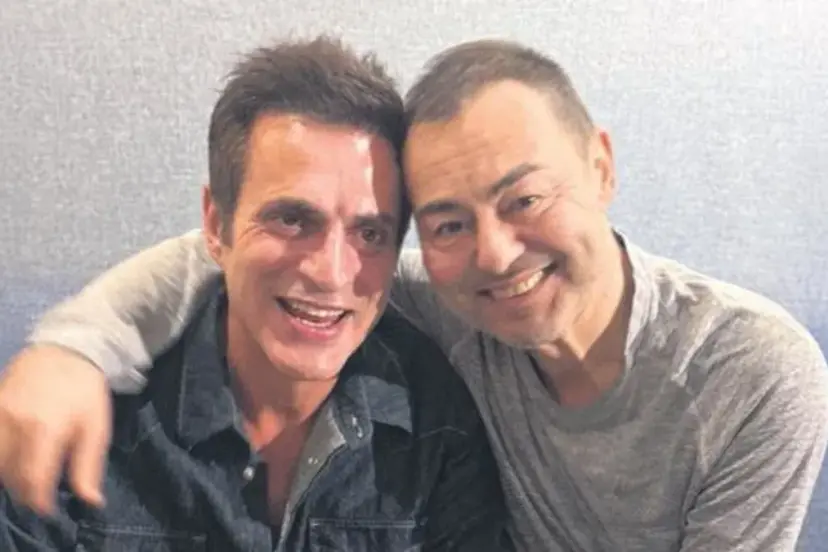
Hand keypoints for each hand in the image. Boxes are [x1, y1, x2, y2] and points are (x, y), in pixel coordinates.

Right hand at [0, 345, 110, 513]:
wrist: (64, 350)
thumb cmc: (85, 390)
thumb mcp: (97, 427)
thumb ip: (88, 465)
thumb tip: (91, 500)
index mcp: (45, 429)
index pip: (32, 479)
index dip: (39, 501)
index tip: (47, 507)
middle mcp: (14, 423)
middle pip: (9, 474)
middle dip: (24, 489)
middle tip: (39, 490)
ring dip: (8, 474)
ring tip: (27, 473)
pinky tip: (14, 455)